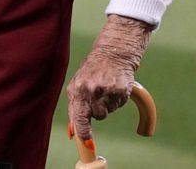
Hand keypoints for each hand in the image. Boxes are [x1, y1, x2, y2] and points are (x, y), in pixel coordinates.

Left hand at [67, 15, 151, 140]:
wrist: (112, 53)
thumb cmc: (91, 70)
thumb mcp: (77, 85)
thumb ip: (74, 107)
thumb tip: (73, 132)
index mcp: (78, 89)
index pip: (79, 117)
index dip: (83, 132)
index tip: (87, 142)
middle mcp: (92, 90)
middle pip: (97, 116)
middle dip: (97, 111)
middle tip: (97, 96)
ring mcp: (108, 90)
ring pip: (108, 112)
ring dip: (107, 105)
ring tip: (105, 89)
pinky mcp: (122, 90)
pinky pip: (119, 105)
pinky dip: (117, 100)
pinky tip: (114, 87)